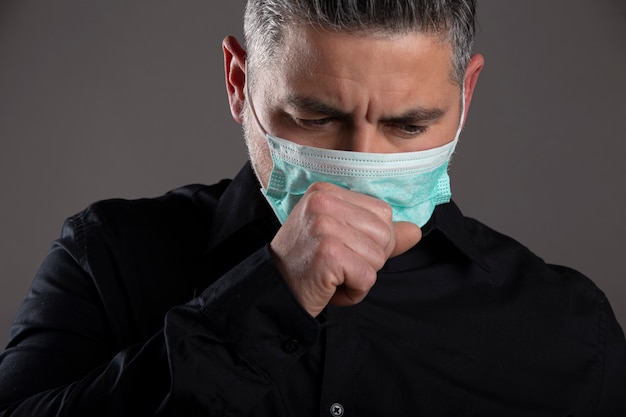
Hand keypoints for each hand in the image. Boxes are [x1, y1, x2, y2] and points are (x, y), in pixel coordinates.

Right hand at [269, 182, 421, 316]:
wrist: (273, 291)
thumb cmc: (307, 266)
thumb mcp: (341, 240)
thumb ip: (379, 234)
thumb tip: (415, 231)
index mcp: (327, 191)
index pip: (382, 212)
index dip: (372, 240)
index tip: (340, 249)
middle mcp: (324, 202)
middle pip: (384, 233)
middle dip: (368, 259)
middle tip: (335, 265)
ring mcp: (325, 226)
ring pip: (378, 257)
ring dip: (360, 277)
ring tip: (331, 276)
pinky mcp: (328, 253)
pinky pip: (367, 277)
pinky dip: (354, 292)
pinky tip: (330, 287)